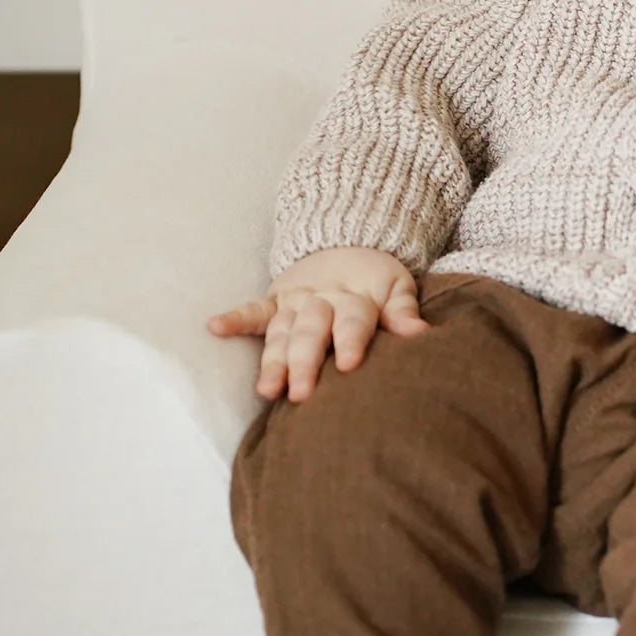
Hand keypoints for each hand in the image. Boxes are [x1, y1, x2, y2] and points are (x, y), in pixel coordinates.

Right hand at [206, 246, 429, 402]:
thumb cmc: (377, 278)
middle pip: (311, 333)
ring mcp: (295, 301)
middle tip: (302, 395)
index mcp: (355, 297)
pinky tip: (214, 327)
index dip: (351, 341)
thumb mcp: (397, 286)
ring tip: (266, 390)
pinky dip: (234, 318)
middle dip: (305, 363)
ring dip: (272, 360)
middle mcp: (321, 300)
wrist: (348, 240)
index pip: (353, 321)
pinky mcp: (275, 301)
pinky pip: (253, 310)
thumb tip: (421, 334)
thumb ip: (404, 311)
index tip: (349, 365)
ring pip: (281, 332)